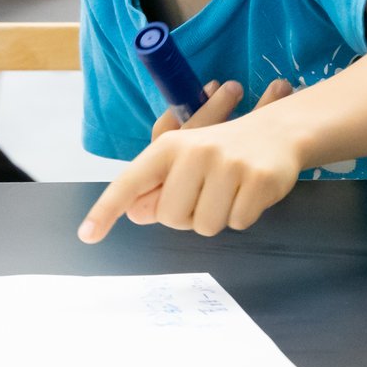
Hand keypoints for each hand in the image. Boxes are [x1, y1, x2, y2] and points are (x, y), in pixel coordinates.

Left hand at [87, 80, 296, 239]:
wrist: (279, 130)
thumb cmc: (223, 151)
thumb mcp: (185, 160)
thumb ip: (157, 187)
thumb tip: (134, 213)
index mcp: (170, 147)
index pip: (130, 182)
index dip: (106, 210)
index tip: (87, 235)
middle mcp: (196, 152)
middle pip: (171, 217)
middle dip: (187, 216)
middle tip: (205, 193)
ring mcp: (229, 165)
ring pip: (205, 226)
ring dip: (217, 217)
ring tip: (229, 189)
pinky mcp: (258, 180)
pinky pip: (238, 223)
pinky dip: (243, 214)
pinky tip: (249, 191)